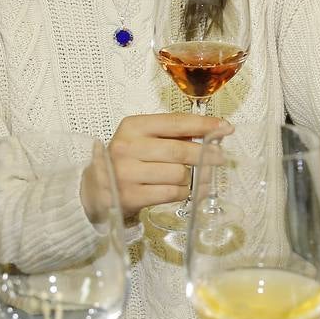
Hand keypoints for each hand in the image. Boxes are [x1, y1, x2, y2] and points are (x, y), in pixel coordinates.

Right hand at [99, 113, 233, 221]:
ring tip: (193, 179)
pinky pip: (171, 193)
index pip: (175, 122)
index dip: (204, 125)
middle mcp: (127, 147)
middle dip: (205, 155)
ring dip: (192, 178)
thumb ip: (171, 134)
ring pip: (178, 174)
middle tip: (219, 157)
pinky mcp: (131, 196)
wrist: (94, 189)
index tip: (225, 128)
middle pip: (180, 150)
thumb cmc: (126, 161)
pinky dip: (184, 193)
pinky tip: (183, 191)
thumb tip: (211, 132)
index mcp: (132, 126)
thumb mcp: (141, 139)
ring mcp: (127, 173)